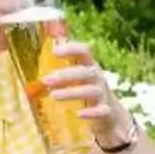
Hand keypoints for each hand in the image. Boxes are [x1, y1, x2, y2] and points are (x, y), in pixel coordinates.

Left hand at [42, 38, 136, 152]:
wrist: (109, 112)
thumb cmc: (87, 87)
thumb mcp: (79, 72)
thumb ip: (67, 57)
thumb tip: (53, 39)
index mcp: (89, 65)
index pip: (84, 51)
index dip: (71, 49)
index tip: (55, 52)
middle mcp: (97, 77)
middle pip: (85, 72)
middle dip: (65, 75)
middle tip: (45, 80)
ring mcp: (103, 94)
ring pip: (91, 91)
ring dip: (72, 92)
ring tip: (53, 96)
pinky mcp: (106, 111)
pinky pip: (102, 111)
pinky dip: (91, 112)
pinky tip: (79, 114)